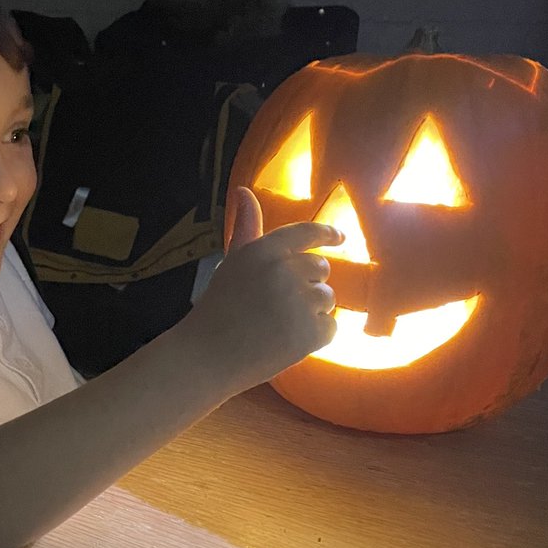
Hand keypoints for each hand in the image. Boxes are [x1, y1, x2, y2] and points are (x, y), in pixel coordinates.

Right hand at [181, 187, 340, 395]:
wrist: (207, 358)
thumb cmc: (217, 309)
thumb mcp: (232, 263)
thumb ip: (246, 228)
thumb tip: (244, 190)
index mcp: (263, 250)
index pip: (306, 233)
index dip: (327, 234)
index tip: (340, 238)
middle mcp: (284, 270)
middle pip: (321, 269)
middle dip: (308, 285)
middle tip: (280, 306)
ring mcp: (300, 302)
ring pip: (327, 299)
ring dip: (312, 312)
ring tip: (280, 326)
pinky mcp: (311, 332)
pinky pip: (331, 327)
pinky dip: (316, 337)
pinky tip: (288, 342)